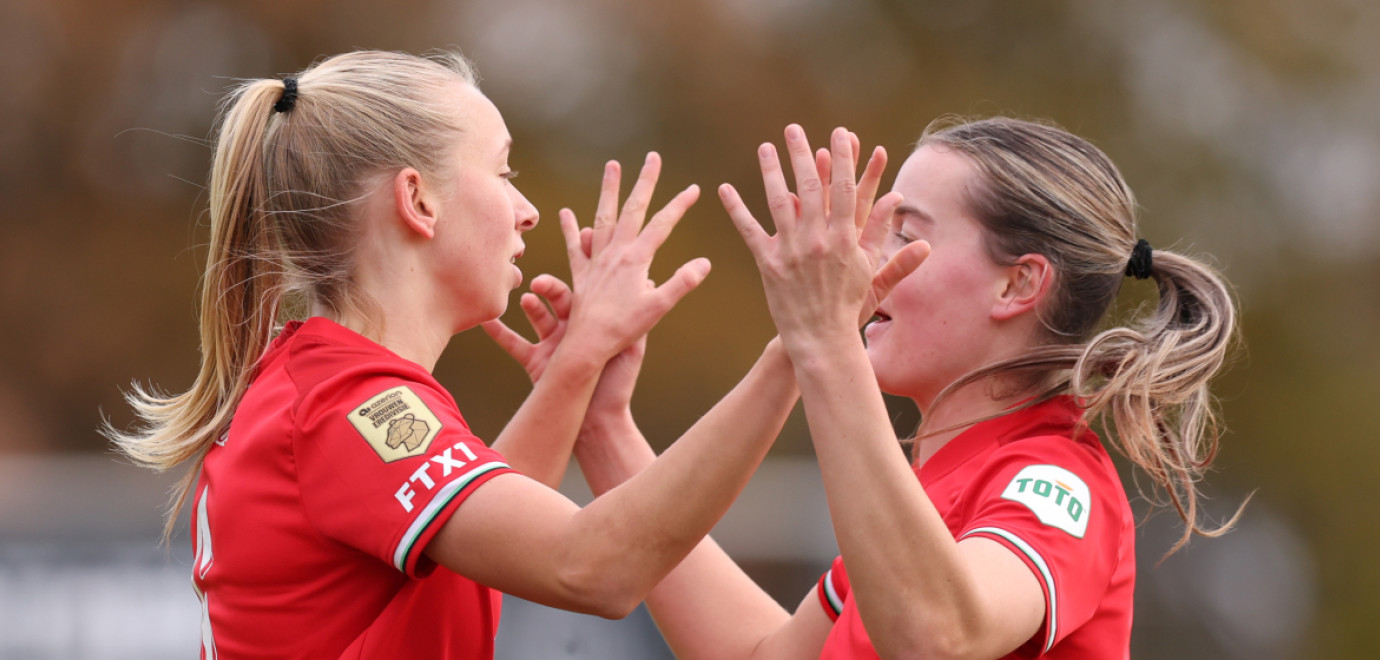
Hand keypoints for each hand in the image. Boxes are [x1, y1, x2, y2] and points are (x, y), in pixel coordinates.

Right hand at [484, 275, 645, 424]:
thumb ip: (635, 315)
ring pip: (537, 316)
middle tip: (542, 283)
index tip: (578, 245)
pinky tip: (486, 319)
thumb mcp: (630, 346)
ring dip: (531, 306)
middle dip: (550, 286)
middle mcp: (572, 329)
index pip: (589, 288)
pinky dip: (498, 332)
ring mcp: (552, 344)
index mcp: (595, 321)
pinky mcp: (535, 362)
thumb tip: (651, 279)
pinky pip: (513, 344)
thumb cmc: (618, 384)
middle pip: (560, 298)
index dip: (584, 268)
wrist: (599, 421)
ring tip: (528, 300)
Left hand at [561, 153, 710, 364]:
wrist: (589, 344)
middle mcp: (615, 252)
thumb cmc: (626, 329)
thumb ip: (682, 282)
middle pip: (633, 209)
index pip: (663, 224)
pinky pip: (575, 246)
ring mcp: (596, 260)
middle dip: (645, 182)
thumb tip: (705, 263)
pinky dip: (571, 228)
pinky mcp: (581, 273)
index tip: (695, 188)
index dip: (680, 205)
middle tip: (653, 157)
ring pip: (603, 216)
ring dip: (609, 190)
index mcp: (637, 259)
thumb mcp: (660, 306)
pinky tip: (566, 214)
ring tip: (612, 166)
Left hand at [719, 126, 929, 352]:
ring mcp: (791, 251)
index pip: (844, 189)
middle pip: (809, 187)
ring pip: (779, 202)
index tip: (839, 133)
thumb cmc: (849, 305)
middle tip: (793, 129)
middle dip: (802, 154)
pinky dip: (736, 209)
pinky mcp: (768, 264)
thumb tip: (896, 201)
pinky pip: (749, 231)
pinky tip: (724, 189)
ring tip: (765, 147)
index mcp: (844, 238)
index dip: (842, 158)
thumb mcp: (870, 269)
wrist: (822, 339)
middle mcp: (817, 240)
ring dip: (770, 172)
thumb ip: (882, 234)